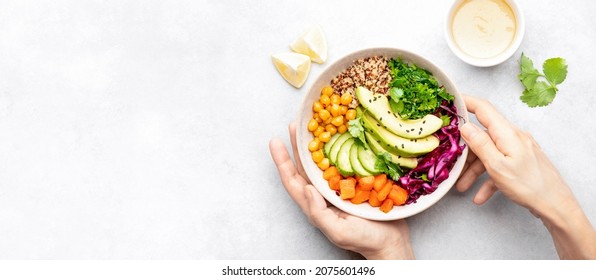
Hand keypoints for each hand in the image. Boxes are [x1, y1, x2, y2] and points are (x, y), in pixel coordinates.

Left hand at [269, 123, 413, 258]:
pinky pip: (345, 162)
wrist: (392, 243)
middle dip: (297, 146)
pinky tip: (342, 135)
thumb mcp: (339, 231)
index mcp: (316, 204)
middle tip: (294, 125)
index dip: (282, 162)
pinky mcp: (356, 183)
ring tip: (313, 124)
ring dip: (317, 144)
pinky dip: (341, 148)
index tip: (275, 142)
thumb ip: (319, 213)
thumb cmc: (365, 241)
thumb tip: (306, 189)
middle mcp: (325, 194)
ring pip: (324, 162)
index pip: (293, 181)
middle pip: (305, 167)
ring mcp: (340, 188)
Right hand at [454, 95, 573, 214]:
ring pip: (488, 154)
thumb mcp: (498, 166)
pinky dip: (487, 179)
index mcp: (507, 133)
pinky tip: (480, 195)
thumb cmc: (529, 185)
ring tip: (462, 186)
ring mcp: (517, 150)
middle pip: (482, 136)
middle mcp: (512, 137)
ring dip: (473, 170)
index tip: (450, 101)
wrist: (555, 205)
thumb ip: (480, 144)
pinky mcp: (519, 162)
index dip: (465, 101)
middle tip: (450, 161)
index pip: (483, 109)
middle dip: (465, 150)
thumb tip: (465, 126)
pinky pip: (498, 166)